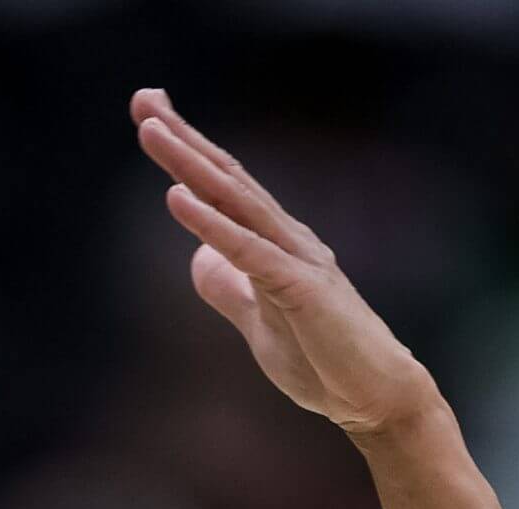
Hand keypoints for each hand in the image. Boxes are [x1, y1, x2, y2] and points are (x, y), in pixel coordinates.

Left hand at [131, 88, 439, 436]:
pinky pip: (248, 251)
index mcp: (275, 242)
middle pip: (226, 179)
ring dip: (189, 165)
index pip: (224, 187)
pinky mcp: (302, 289)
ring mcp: (296, 259)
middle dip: (184, 138)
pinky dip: (211, 224)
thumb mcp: (260, 320)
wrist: (376, 398)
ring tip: (152, 130)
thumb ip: (230, 287)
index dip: (188, 151)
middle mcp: (287, 238)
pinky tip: (176, 197)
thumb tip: (200, 258)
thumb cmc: (324, 359)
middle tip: (143, 100)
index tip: (151, 116)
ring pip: (234, 202)